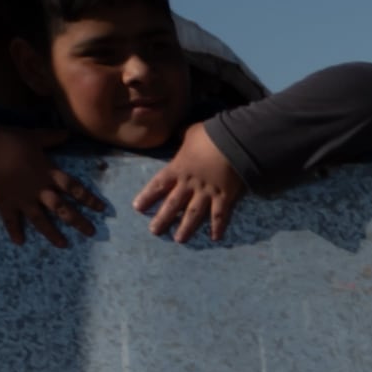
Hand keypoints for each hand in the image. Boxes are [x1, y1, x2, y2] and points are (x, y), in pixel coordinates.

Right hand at [0, 119, 104, 247]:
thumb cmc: (8, 139)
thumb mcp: (33, 136)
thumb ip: (52, 138)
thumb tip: (68, 132)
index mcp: (47, 172)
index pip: (74, 188)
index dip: (89, 198)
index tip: (102, 209)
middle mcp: (38, 188)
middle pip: (62, 208)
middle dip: (78, 221)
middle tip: (91, 233)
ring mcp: (21, 198)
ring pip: (40, 219)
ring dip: (52, 233)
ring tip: (63, 245)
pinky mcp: (4, 202)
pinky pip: (11, 220)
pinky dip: (14, 231)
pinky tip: (19, 242)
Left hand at [135, 125, 246, 244]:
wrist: (234, 142)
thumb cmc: (210, 135)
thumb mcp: (191, 131)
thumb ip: (182, 136)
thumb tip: (178, 133)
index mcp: (178, 168)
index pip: (158, 185)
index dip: (147, 197)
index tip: (137, 207)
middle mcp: (189, 184)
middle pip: (173, 205)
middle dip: (162, 219)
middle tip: (154, 231)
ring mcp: (207, 193)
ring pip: (193, 214)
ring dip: (185, 228)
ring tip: (179, 240)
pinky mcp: (225, 197)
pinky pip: (220, 215)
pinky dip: (217, 227)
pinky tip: (215, 237)